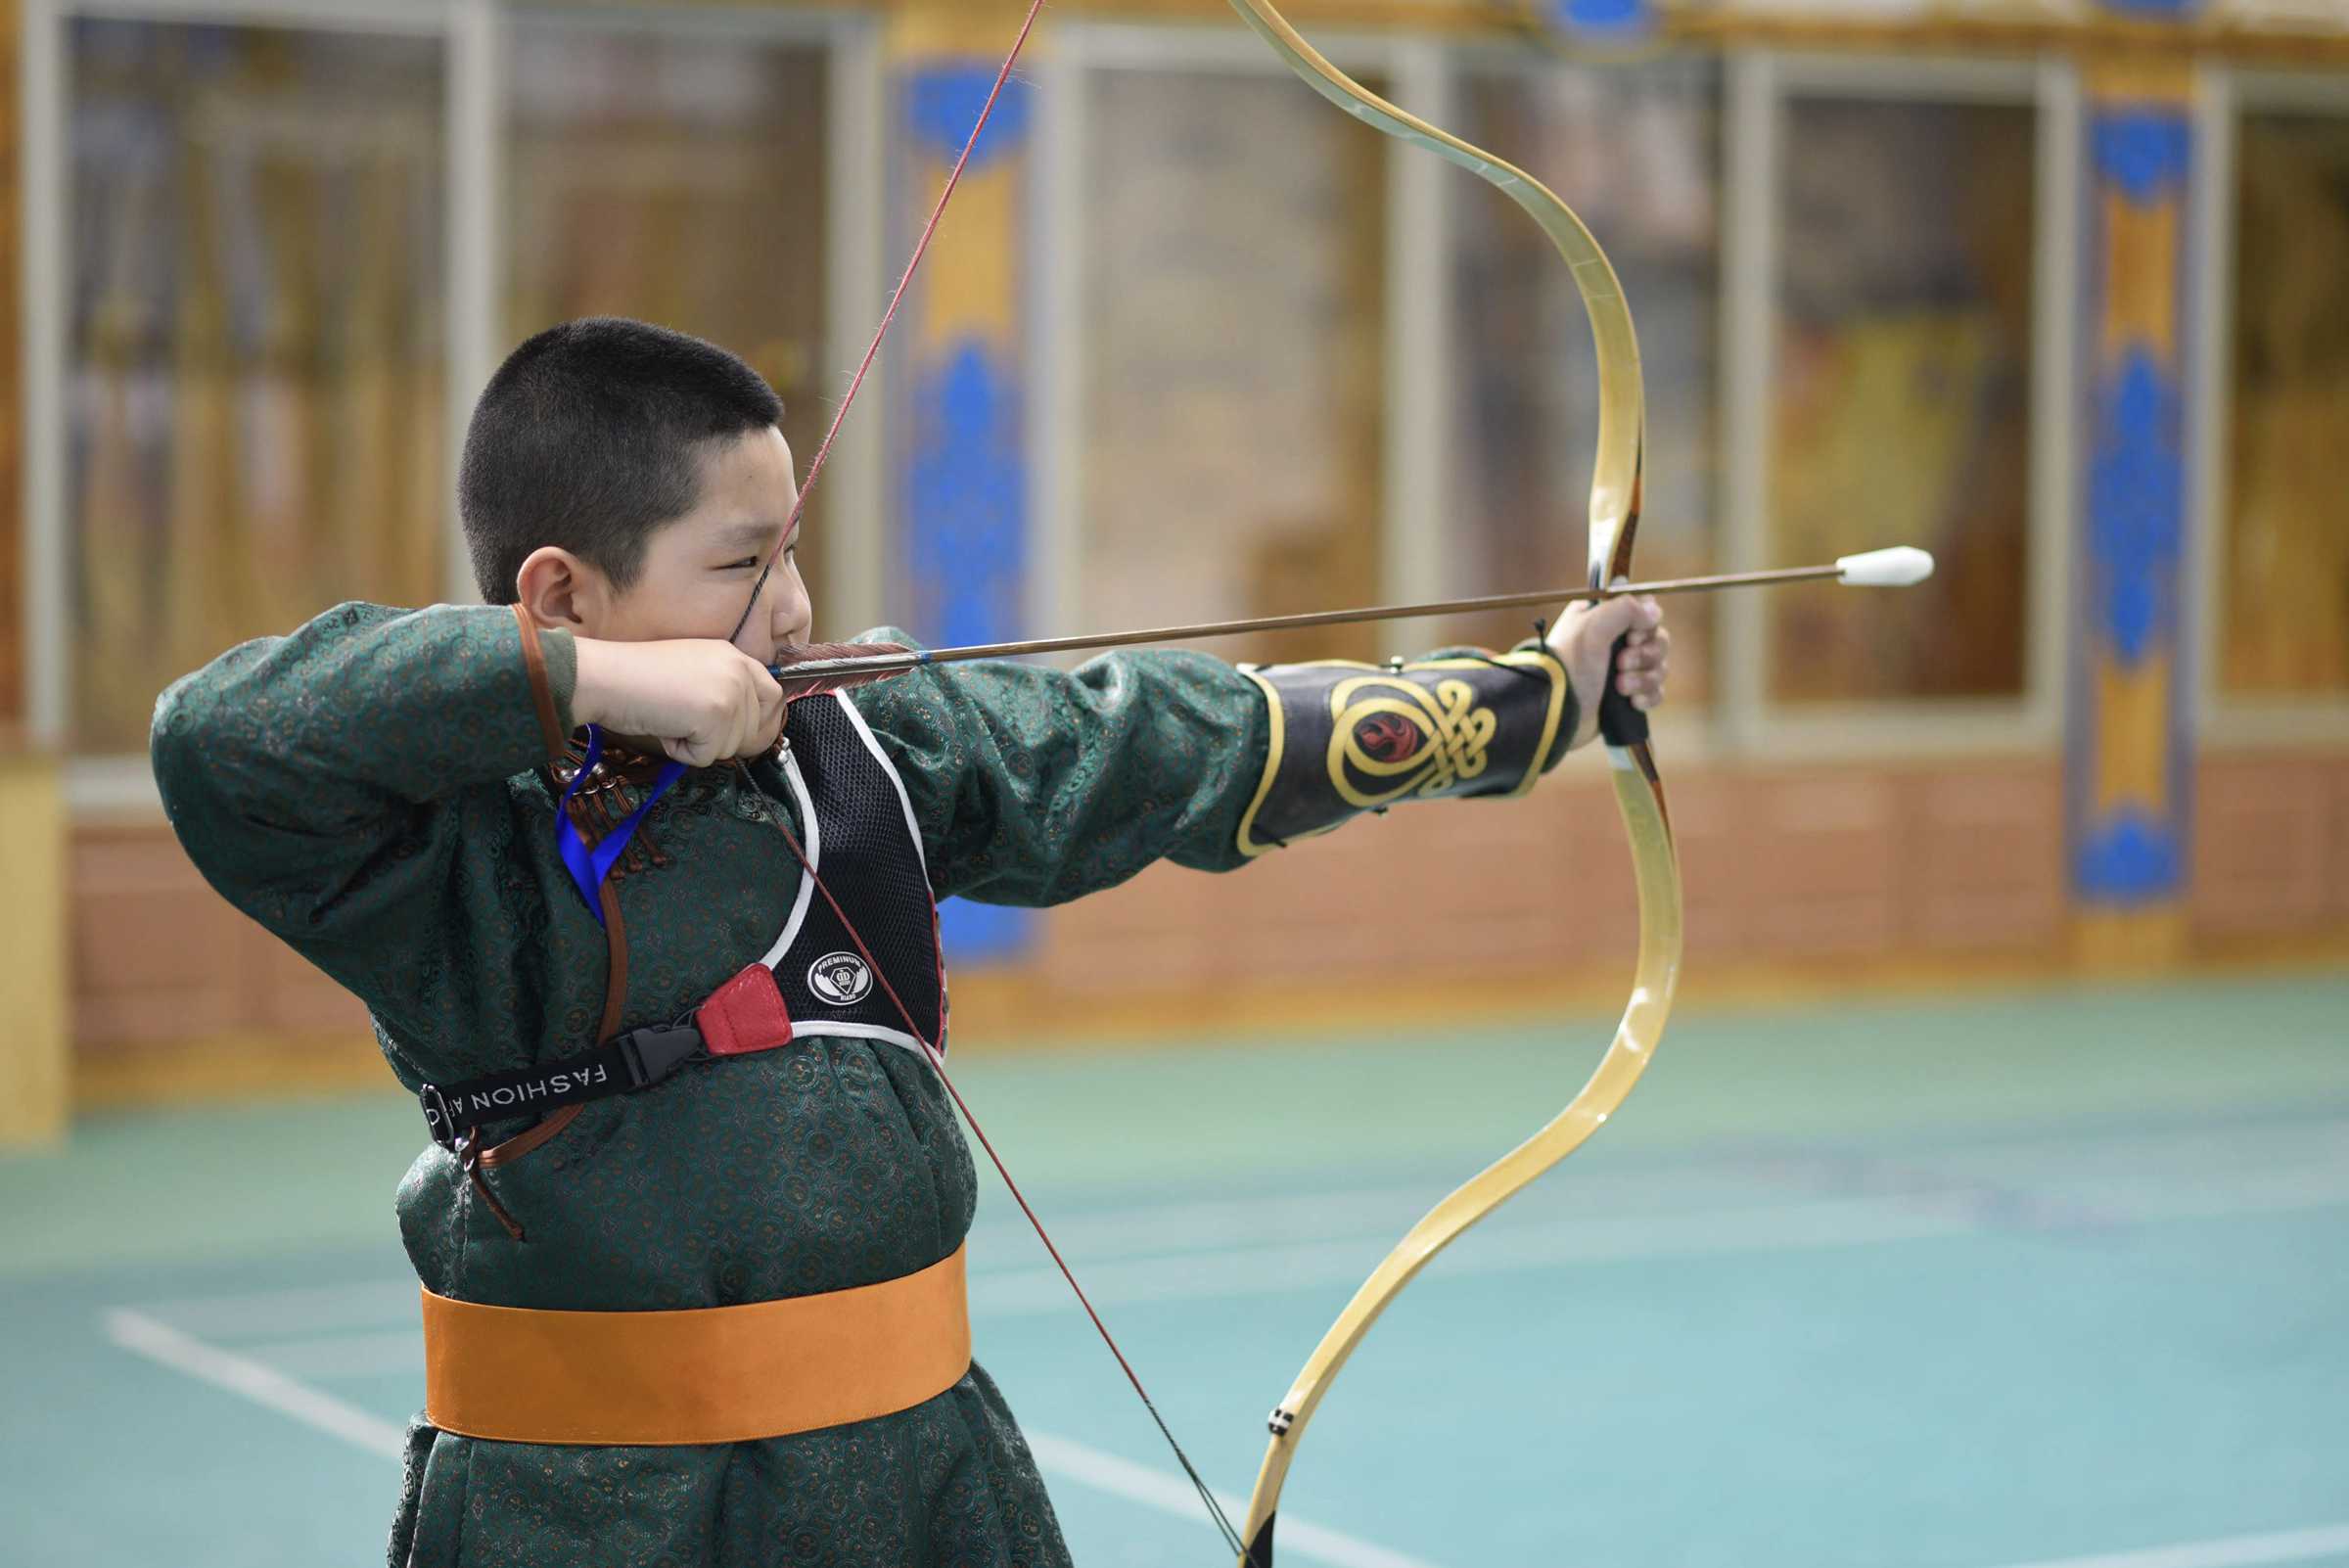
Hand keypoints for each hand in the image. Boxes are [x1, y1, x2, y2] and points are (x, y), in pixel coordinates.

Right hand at [571, 638, 785, 767]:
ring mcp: (730, 693)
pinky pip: (707, 757)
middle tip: (683, 719)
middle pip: (754, 730)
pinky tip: (664, 726)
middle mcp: (738, 670)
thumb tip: (752, 734)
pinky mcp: (717, 717)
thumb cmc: (637, 677)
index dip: (762, 721)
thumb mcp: (692, 672)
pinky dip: (682, 752)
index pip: (773, 695)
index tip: (742, 735)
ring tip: (669, 716)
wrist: (606, 677)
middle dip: (719, 738)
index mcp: (734, 656)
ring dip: (696, 744)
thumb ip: (723, 691)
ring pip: (730, 747)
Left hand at [1546, 595, 1668, 749]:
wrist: (1557, 712)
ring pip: (1659, 666)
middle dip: (1644, 655)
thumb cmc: (1569, 665)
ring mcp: (1622, 670)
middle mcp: (1613, 641)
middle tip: (1620, 664)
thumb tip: (1654, 611)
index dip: (1645, 625)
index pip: (1645, 612)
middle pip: (1657, 640)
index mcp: (1602, 618)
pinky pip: (1656, 691)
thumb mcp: (1592, 627)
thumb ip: (1626, 609)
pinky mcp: (1627, 696)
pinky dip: (1648, 696)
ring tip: (1620, 687)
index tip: (1631, 637)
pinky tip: (1631, 702)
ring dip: (1643, 678)